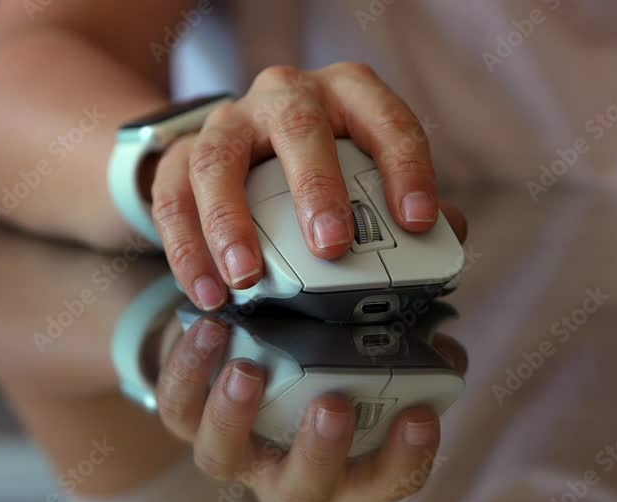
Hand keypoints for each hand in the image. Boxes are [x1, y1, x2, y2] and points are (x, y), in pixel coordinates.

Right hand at [149, 62, 467, 310]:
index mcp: (347, 95)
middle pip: (300, 129)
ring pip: (219, 160)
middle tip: (330, 246)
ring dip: (231, 222)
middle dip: (315, 188)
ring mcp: (229, 121)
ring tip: (247, 279)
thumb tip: (444, 237)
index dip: (406, 168)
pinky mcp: (181, 154)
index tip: (418, 221)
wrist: (244, 146)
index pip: (386, 120)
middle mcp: (287, 96)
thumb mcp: (367, 168)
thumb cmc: (322, 164)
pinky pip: (172, 197)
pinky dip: (186, 248)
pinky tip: (207, 290)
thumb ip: (404, 200)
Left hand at [154, 317, 463, 501]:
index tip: (421, 416)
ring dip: (236, 416)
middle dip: (321, 451)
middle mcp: (291, 467)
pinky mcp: (188, 415)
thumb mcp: (374, 323)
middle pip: (307, 486)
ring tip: (249, 366)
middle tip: (334, 404)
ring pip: (225, 456)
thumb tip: (446, 230)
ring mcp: (236, 448)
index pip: (389, 479)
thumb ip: (412, 290)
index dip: (407, 459)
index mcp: (351, 458)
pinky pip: (179, 407)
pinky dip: (189, 371)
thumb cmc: (328, 338)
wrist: (248, 336)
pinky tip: (210, 328)